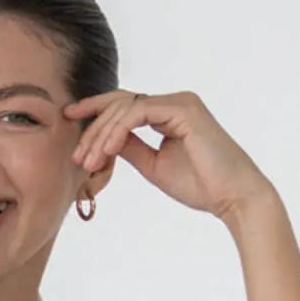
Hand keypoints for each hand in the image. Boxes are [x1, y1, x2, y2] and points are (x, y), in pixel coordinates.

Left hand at [65, 89, 276, 222]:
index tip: (68, 121)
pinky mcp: (184, 109)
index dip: (94, 112)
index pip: (123, 105)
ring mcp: (180, 103)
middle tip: (77, 156)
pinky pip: (138, 112)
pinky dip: (118, 131)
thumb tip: (104, 141)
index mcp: (168, 113)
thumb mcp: (152, 165)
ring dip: (101, 134)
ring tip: (89, 160)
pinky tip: (107, 151)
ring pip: (125, 107)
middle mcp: (174, 102)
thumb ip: (130, 147)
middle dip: (92, 128)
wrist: (231, 198)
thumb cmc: (200, 185)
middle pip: (119, 103)